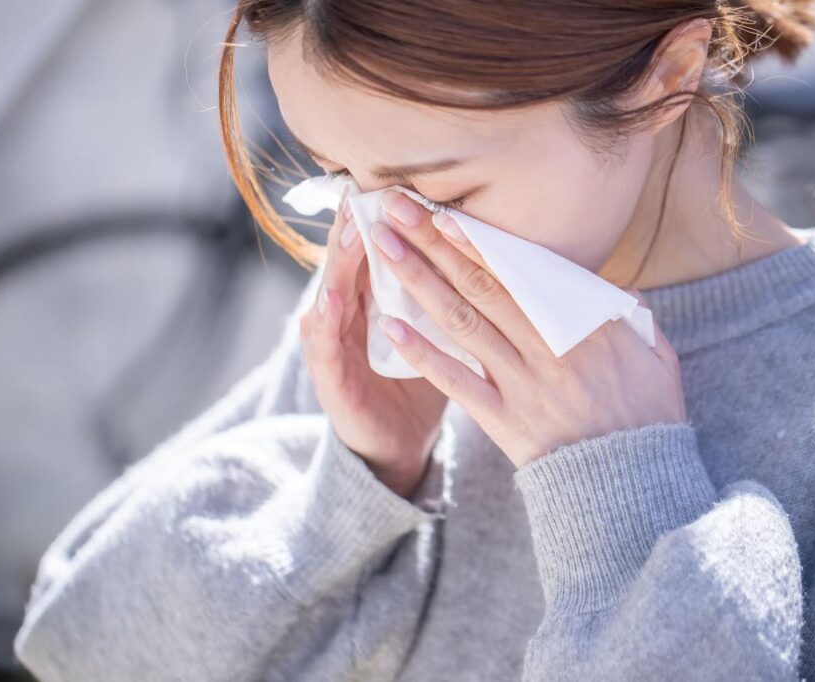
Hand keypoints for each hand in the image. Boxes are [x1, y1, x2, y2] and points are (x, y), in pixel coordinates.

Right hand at [298, 185, 449, 498]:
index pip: (379, 254)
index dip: (387, 221)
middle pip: (351, 266)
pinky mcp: (330, 383)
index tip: (398, 184)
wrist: (399, 444)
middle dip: (357, 229)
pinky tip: (324, 303)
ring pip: (331, 298)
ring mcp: (335, 348)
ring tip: (346, 235)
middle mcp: (351, 318)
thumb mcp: (437, 332)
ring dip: (337, 266)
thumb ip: (451, 293)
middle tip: (365, 192)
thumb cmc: (420, 381)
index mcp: (378, 303)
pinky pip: (323, 351)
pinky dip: (322, 325)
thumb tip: (492, 251)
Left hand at [371, 189, 686, 468]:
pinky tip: (391, 326)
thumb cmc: (649, 416)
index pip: (523, 272)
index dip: (480, 241)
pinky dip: (423, 355)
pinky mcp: (504, 421)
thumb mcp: (656, 354)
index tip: (445, 214)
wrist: (634, 485)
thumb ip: (631, 313)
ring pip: (462, 322)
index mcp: (587, 324)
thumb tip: (613, 285)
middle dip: (435, 243)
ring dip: (419, 281)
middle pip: (482, 285)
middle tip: (396, 208)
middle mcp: (548, 347)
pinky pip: (457, 383)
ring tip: (386, 248)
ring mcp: (522, 384)